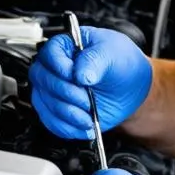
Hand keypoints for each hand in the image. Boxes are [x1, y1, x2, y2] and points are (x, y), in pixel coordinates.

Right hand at [29, 27, 151, 139]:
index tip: (75, 76)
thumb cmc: (122, 63)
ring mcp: (55, 90)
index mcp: (67, 46)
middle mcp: (56, 68)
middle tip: (87, 99)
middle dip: (65, 93)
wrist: (132, 88)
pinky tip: (84, 126)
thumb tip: (80, 74)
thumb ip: (95, 60)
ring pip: (44, 102)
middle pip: (42, 78)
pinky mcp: (59, 110)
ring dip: (67, 113)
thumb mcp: (113, 53)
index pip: (50, 53)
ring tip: (89, 115)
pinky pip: (51, 122)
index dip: (59, 66)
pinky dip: (66, 127)